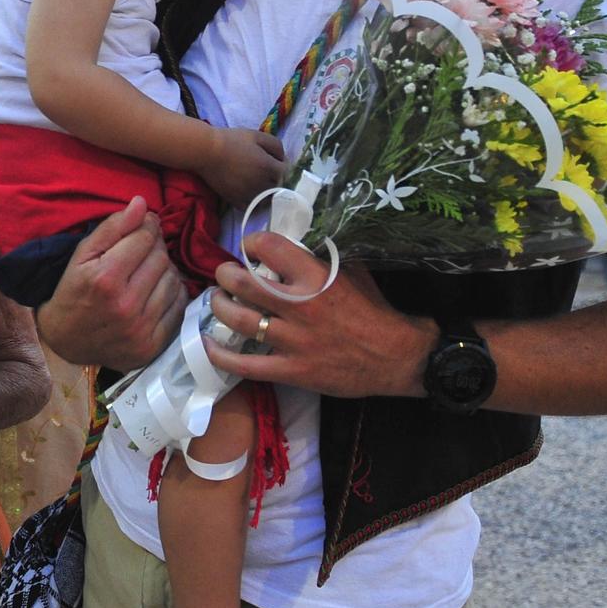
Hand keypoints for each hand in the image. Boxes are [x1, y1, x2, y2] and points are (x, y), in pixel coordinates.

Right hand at [35, 197, 186, 370]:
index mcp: (105, 279)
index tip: (142, 226)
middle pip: (161, 258)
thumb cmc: (72, 291)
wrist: (66, 341)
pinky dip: (171, 293)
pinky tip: (155, 291)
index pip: (145, 238)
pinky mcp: (152, 345)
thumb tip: (142, 203)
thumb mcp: (82, 255)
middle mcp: (126, 305)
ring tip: (147, 271)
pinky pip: (179, 306)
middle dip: (154, 247)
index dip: (146, 226)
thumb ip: (113, 227)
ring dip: (164, 270)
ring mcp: (141, 328)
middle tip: (141, 250)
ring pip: (173, 280)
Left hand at [204, 232, 430, 398]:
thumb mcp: (353, 271)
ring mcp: (293, 341)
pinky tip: (210, 343)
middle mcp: (299, 306)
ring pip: (239, 321)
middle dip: (225, 274)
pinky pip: (245, 365)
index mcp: (316, 277)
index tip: (251, 247)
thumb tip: (295, 236)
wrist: (397, 357)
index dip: (252, 243)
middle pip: (243, 284)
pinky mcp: (291, 370)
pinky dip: (221, 355)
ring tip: (217, 300)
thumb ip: (322, 255)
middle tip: (224, 273)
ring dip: (219, 307)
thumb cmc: (374, 310)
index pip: (269, 247)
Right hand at [206, 127, 287, 207]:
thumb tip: (283, 158)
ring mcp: (250, 195)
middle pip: (278, 186)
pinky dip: (253, 201)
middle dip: (275, 178)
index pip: (286, 172)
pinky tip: (248, 192)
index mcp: (270, 167)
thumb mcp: (258, 135)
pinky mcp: (237, 201)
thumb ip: (276, 146)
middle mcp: (263, 184)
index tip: (273, 161)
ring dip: (266, 192)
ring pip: (267, 199)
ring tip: (257, 183)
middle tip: (264, 171)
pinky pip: (251, 206)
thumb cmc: (232, 140)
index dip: (281, 165)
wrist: (207, 152)